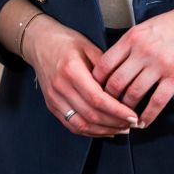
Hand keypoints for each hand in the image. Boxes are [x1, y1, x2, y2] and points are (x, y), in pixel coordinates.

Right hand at [21, 15, 138, 137]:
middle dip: (115, 123)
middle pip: (91, 115)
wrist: (39, 42)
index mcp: (71, 70)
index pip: (97, 99)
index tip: (133, 116)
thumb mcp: (89, 47)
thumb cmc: (66, 42)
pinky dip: (90, 132)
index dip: (117, 111)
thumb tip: (126, 89)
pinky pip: (71, 125)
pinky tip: (105, 130)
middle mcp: (60, 87)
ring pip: (81, 125)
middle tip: (133, 124)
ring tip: (122, 129)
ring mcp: (53, 98)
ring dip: (104, 131)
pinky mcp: (51, 104)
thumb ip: (106, 69)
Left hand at [92, 0, 173, 126]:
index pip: (104, 64)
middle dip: (108, 99)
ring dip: (126, 110)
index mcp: (132, 38)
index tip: (95, 90)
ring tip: (124, 118)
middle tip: (107, 108)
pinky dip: (148, 115)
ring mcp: (159, 65)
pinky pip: (157, 101)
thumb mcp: (145, 27)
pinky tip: (143, 122)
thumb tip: (114, 64)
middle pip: (115, 82)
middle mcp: (142, 52)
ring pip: (134, 94)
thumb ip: (129, 44)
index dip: (96, 81)